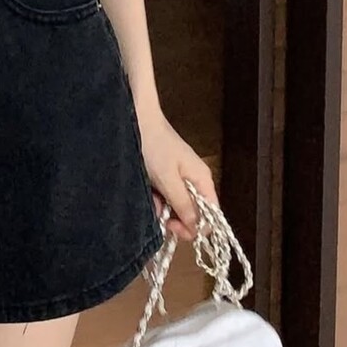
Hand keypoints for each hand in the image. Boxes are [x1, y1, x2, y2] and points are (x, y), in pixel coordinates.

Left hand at [136, 109, 217, 241]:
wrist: (135, 119)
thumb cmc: (154, 146)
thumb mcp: (168, 180)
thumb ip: (183, 204)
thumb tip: (196, 227)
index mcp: (202, 180)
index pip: (211, 215)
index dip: (195, 227)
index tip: (173, 227)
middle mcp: (195, 180)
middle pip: (193, 211)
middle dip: (174, 217)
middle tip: (158, 216)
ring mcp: (179, 177)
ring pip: (176, 204)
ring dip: (162, 208)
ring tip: (149, 198)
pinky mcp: (165, 174)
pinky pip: (164, 194)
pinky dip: (155, 197)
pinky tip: (146, 192)